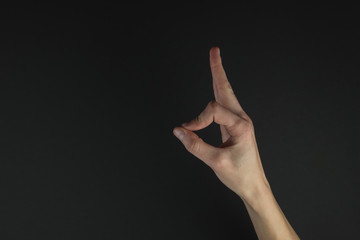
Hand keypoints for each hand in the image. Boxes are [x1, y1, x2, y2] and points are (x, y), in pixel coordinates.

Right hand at [173, 47, 269, 199]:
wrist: (254, 185)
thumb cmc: (240, 175)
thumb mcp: (216, 162)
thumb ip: (195, 145)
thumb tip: (179, 131)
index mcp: (241, 125)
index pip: (213, 111)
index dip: (197, 120)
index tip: (187, 132)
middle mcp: (242, 119)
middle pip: (225, 89)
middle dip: (218, 70)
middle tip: (214, 50)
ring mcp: (239, 121)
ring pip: (226, 94)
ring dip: (218, 77)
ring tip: (214, 60)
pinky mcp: (234, 126)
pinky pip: (224, 105)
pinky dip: (217, 92)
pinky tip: (215, 86)